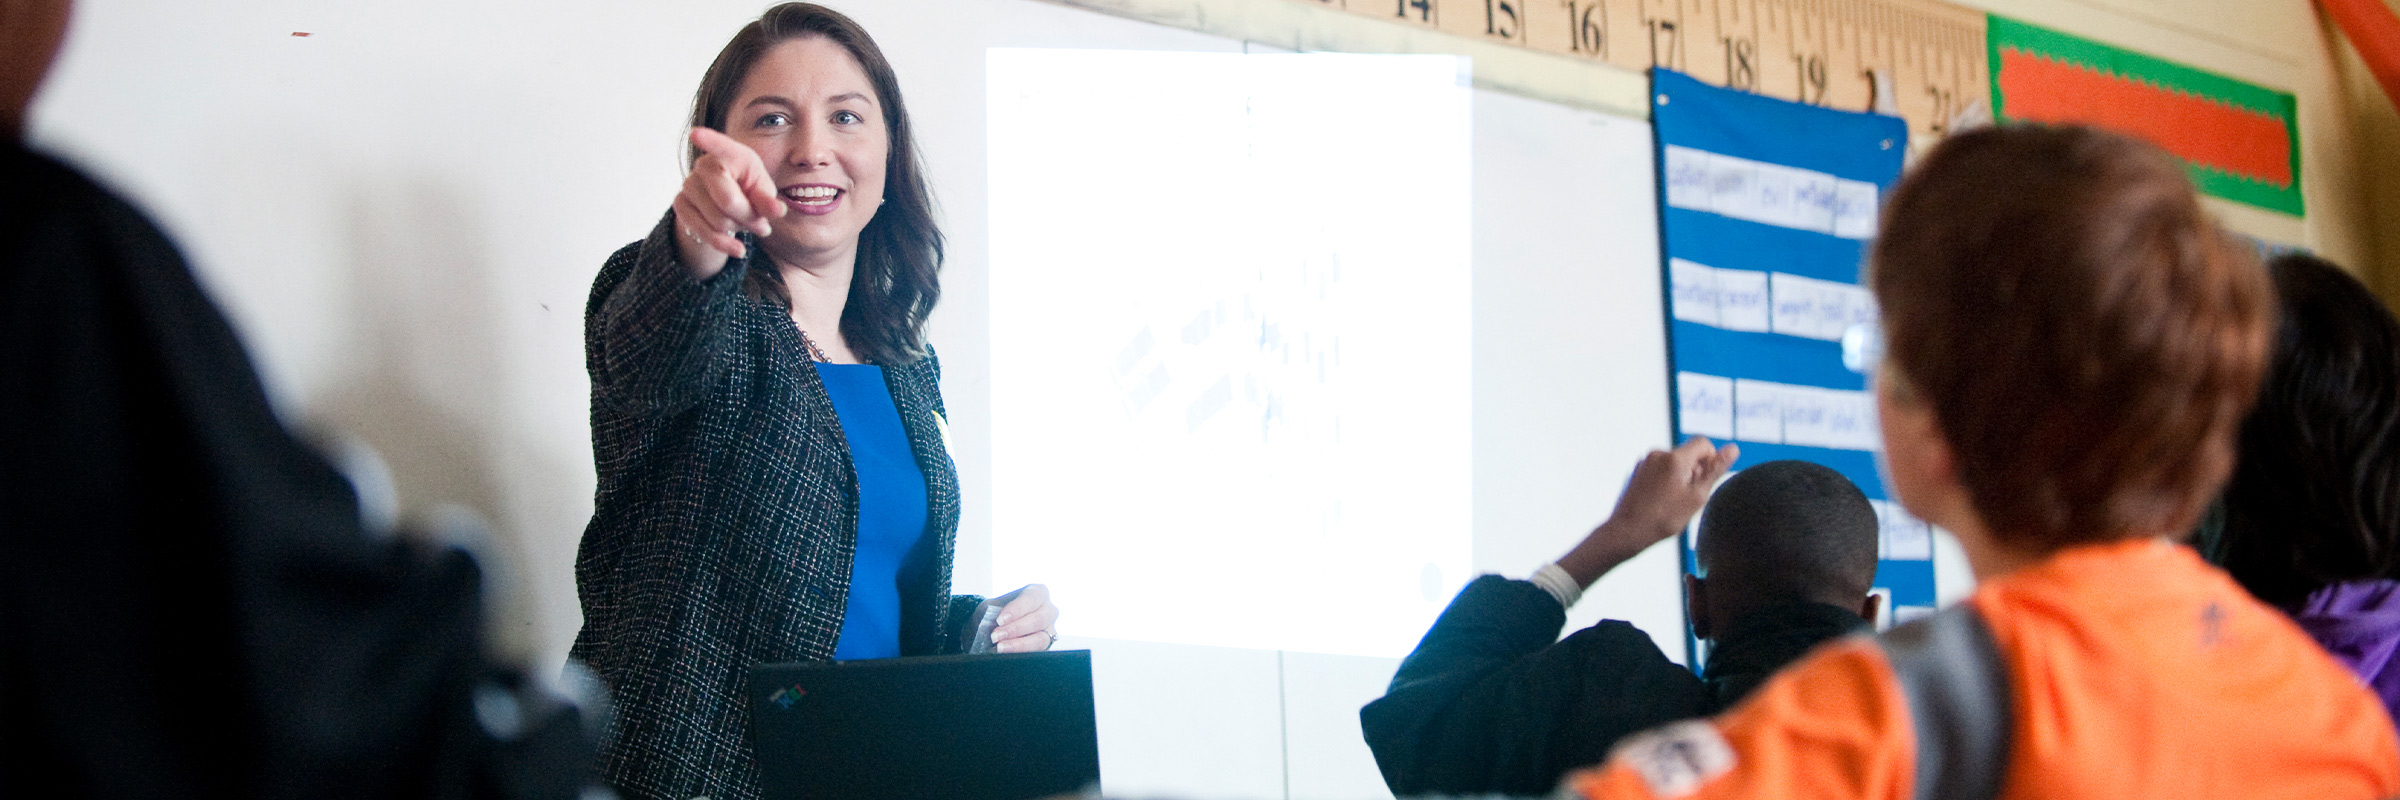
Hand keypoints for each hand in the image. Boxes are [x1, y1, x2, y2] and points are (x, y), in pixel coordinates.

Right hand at [670, 127, 785, 277]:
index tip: (696, 133)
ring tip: (747, 226)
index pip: (719, 145)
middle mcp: (704, 165)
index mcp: (730, 154)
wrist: (725, 203)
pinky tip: (736, 247)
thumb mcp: (763, 192)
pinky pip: (702, 231)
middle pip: (728, 201)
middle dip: (749, 218)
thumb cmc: (749, 189)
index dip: (708, 140)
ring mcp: (688, 184)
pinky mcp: (680, 204)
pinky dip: (723, 243)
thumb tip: (778, 211)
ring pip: (718, 220)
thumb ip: (769, 201)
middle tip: (762, 225)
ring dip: (738, 230)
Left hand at [987, 584, 1058, 653]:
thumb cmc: (998, 611)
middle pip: (1038, 619)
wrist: (996, 625)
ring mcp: (1050, 629)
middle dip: (1015, 629)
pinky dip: (1021, 652)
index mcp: (1038, 593)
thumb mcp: (994, 605)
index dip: (1016, 610)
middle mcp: (1048, 610)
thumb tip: (989, 622)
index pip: (1031, 598)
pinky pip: (1037, 652)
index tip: (1000, 619)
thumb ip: (993, 611)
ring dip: (1018, 644)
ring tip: (1000, 647)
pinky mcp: (1046, 645)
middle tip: (995, 636)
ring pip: (1041, 639)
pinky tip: (1007, 653)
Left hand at [1558, 437, 1738, 586]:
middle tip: (1688, 498)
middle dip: (1694, 471)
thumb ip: (1715, 470)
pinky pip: (1660, 469)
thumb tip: (1733, 448)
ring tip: (1672, 502)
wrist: (1626, 532)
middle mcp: (1658, 454)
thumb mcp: (1697, 496)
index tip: (1704, 482)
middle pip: (1688, 454)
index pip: (1704, 443)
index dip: (1711, 460)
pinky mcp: (1637, 471)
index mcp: (1674, 458)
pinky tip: (1661, 501)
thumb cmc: (1663, 518)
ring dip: (1680, 477)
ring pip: (1674, 463)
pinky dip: (1666, 480)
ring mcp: (1645, 462)